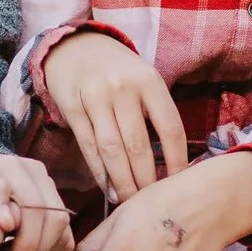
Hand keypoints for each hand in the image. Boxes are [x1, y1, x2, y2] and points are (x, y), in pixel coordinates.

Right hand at [41, 29, 188, 203]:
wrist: (75, 47)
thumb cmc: (118, 72)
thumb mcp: (144, 80)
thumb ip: (156, 113)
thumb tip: (171, 164)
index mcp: (150, 82)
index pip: (170, 129)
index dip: (177, 161)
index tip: (179, 185)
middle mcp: (123, 88)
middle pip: (138, 145)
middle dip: (146, 180)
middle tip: (152, 203)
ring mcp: (96, 97)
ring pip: (112, 149)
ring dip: (122, 181)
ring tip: (130, 202)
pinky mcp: (72, 106)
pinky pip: (88, 146)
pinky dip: (99, 171)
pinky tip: (108, 188)